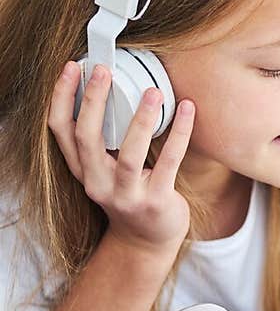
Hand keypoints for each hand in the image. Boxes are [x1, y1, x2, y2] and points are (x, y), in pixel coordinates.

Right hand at [48, 60, 194, 254]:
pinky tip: (188, 111)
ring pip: (128, 155)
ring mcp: (126, 195)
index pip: (60, 130)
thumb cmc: (129, 194)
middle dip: (94, 101)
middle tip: (104, 70)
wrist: (147, 241)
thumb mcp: (106, 170)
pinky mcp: (156, 201)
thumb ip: (103, 140)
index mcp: (83, 170)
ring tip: (153, 92)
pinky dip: (179, 134)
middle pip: (87, 138)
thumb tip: (109, 88)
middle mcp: (98, 183)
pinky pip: (168, 163)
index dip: (62, 98)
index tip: (72, 69)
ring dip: (141, 120)